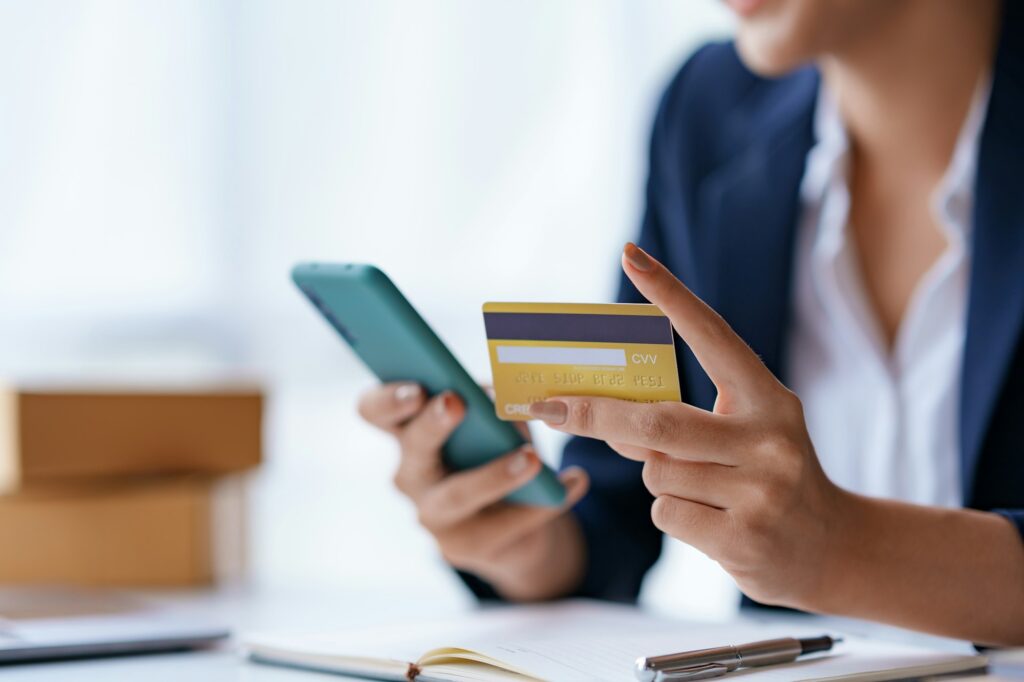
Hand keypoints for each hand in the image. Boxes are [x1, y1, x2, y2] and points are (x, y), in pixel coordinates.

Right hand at [357, 383, 589, 599]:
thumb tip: (502, 394)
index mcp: (409, 433)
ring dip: (492, 475)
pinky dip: (545, 503)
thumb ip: (492, 404)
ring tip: (531, 458)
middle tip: (455, 402)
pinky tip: (574, 483)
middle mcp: (411, 475)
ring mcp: (434, 516)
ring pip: (456, 496)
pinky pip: (506, 523)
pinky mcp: (465, 547)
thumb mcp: (496, 421)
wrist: (518, 522)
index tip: (416, 386)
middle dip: (432, 425)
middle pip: (411, 449)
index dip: (387, 399)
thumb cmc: (497, 451)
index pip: (374, 411)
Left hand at [528, 242, 848, 608]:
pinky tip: (713, 522)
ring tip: (707, 490)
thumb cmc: (769, 477)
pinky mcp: (742, 537)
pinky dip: (673, 514)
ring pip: (656, 473)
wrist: (833, 548)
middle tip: (550, 406)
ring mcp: (759, 491)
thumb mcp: (744, 435)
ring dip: (659, 479)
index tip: (632, 256)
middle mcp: (769, 439)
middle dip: (596, 414)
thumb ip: (681, 422)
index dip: (671, 294)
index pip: (714, 335)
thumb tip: (598, 416)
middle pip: (657, 421)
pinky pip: (666, 513)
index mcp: (769, 399)